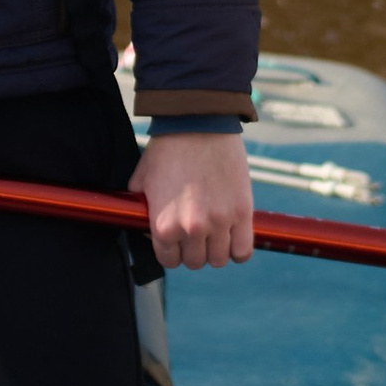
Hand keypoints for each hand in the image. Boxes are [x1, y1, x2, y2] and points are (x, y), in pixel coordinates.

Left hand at [134, 129, 254, 270]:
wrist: (198, 123)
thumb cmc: (168, 149)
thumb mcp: (142, 181)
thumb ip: (143, 210)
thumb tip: (144, 230)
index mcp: (163, 225)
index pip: (169, 261)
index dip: (173, 252)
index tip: (178, 242)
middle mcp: (191, 229)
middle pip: (196, 262)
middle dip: (194, 250)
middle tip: (197, 233)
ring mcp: (219, 222)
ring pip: (220, 259)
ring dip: (216, 250)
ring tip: (215, 233)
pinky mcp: (242, 212)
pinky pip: (243, 251)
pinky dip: (238, 250)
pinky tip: (233, 238)